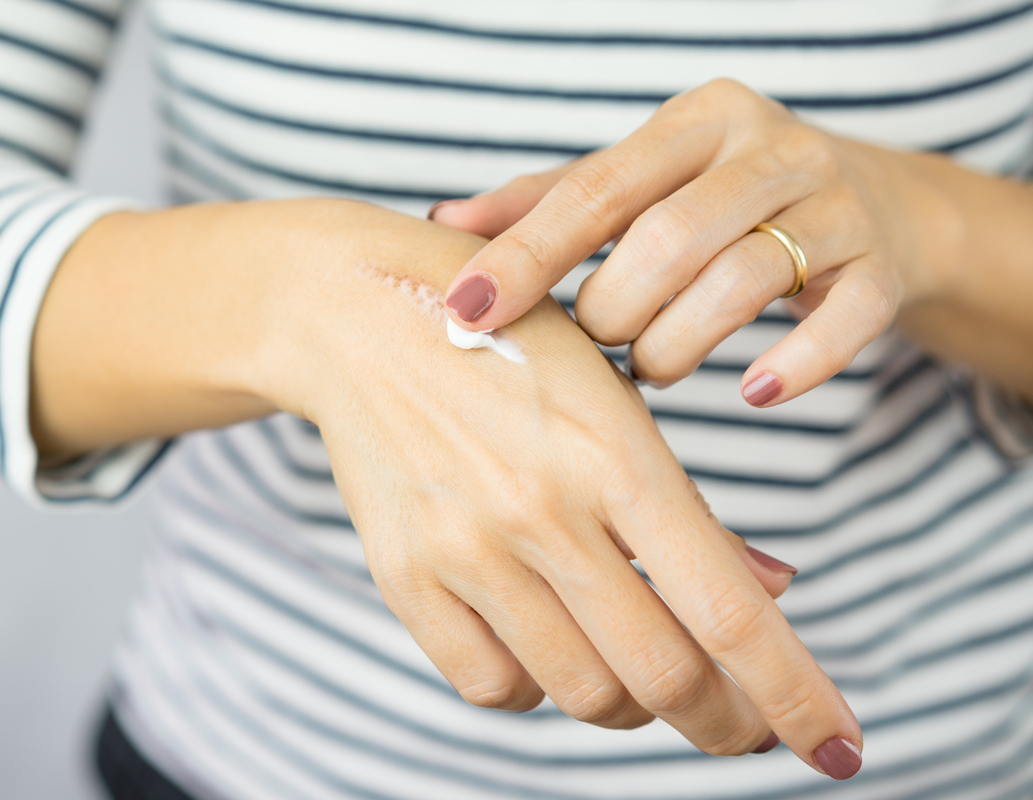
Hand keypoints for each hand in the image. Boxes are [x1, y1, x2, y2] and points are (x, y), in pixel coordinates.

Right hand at [268, 202, 859, 776]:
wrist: (359, 318)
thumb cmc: (509, 346)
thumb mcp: (614, 396)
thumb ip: (690, 506)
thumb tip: (772, 593)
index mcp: (615, 455)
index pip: (729, 612)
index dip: (796, 694)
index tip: (838, 748)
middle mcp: (541, 512)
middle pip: (664, 676)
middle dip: (728, 722)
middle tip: (744, 726)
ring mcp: (465, 551)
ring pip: (583, 694)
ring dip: (633, 705)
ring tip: (641, 674)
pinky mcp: (404, 576)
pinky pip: (492, 687)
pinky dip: (538, 691)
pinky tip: (549, 651)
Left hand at [435, 79, 958, 406]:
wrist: (876, 202)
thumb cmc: (721, 199)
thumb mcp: (641, 184)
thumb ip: (550, 203)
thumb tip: (446, 227)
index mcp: (695, 121)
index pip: (596, 189)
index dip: (527, 253)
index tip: (467, 309)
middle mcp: (767, 149)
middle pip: (670, 237)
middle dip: (612, 310)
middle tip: (596, 344)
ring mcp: (834, 205)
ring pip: (744, 279)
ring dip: (677, 344)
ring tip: (650, 366)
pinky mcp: (882, 267)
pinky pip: (843, 321)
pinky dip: (795, 365)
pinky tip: (754, 392)